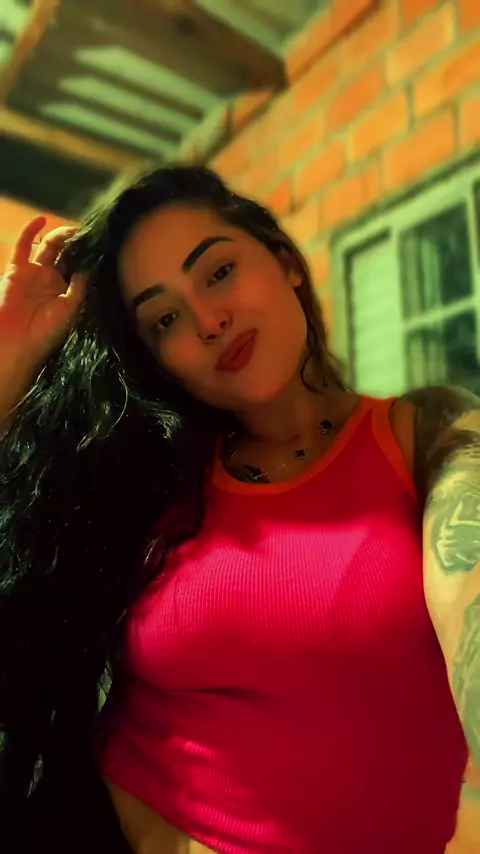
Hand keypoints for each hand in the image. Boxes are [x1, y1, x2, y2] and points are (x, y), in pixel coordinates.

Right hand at [0, 216, 85, 416]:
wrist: (16, 343)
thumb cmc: (46, 332)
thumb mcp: (71, 308)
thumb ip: (81, 285)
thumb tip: (93, 263)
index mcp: (68, 291)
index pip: (81, 267)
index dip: (90, 255)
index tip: (102, 244)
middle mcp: (53, 280)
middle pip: (68, 254)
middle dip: (79, 243)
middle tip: (91, 233)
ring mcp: (35, 273)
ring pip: (50, 247)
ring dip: (62, 236)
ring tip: (75, 230)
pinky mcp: (18, 269)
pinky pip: (23, 246)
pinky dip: (31, 231)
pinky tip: (43, 219)